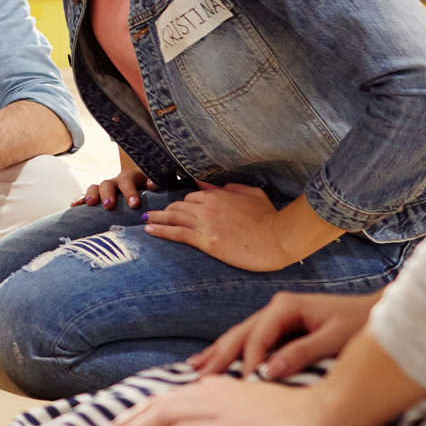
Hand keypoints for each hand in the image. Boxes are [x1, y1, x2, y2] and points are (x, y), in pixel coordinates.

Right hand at [71, 163, 157, 210]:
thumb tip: (152, 184)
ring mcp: (106, 189)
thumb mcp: (158, 184)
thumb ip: (157, 183)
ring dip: (92, 195)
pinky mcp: (99, 196)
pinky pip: (86, 196)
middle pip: (108, 183)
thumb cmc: (152, 190)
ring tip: (90, 204)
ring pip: (95, 187)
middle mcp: (116, 181)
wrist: (144, 189)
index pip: (128, 181)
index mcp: (131, 177)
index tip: (134, 204)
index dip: (130, 192)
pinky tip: (73, 206)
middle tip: (109, 206)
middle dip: (107, 194)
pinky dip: (80, 199)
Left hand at [95, 374, 340, 425]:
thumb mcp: (250, 411)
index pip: (163, 401)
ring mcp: (219, 407)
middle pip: (154, 406)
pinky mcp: (229, 424)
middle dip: (122, 424)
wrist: (326, 411)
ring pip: (162, 417)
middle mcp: (210, 392)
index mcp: (213, 388)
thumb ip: (224, 416)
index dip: (134, 415)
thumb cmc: (292, 415)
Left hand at [145, 183, 296, 270]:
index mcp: (219, 195)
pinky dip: (161, 230)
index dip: (183, 202)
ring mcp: (206, 224)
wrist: (279, 238)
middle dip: (166, 209)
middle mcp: (208, 206)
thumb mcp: (252, 194)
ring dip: (157, 217)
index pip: (192, 196)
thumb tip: (215, 183)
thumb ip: (231, 187)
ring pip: (174, 217)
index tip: (174, 207)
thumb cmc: (271, 218)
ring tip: (145, 219)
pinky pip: (177, 233)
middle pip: (179, 205)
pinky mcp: (207, 241)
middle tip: (154, 213)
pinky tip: (149, 229)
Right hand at [190, 290, 379, 379]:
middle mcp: (275, 309)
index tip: (240, 386)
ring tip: (195, 370)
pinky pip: (249, 342)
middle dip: (219, 357)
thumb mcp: (334, 340)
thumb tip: (268, 372)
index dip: (246, 362)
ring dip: (218, 354)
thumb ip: (301, 354)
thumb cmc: (359, 324)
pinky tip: (214, 361)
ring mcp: (275, 317)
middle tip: (199, 379)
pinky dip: (230, 353)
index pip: (257, 337)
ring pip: (239, 337)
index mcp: (285, 307)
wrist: (377, 312)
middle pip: (239, 335)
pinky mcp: (279, 327)